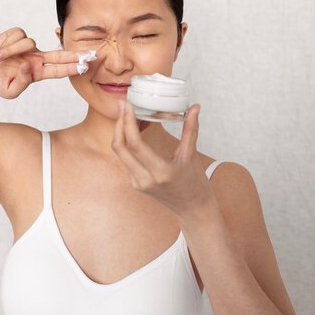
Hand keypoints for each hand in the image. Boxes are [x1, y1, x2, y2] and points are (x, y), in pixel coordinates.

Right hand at [0, 26, 86, 98]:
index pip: (59, 70)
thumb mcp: (10, 91)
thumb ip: (24, 81)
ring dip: (13, 52)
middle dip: (74, 55)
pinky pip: (20, 37)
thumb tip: (30, 65)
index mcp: (37, 73)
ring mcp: (27, 47)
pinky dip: (8, 46)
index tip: (86, 67)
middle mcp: (36, 58)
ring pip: (31, 43)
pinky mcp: (17, 35)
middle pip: (59, 54)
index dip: (72, 68)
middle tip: (90, 54)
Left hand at [111, 100, 210, 217]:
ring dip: (120, 132)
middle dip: (119, 124)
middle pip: (120, 148)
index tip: (128, 106)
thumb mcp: (192, 155)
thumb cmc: (195, 183)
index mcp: (161, 172)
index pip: (135, 145)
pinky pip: (125, 159)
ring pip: (119, 153)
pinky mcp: (135, 184)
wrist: (192, 209)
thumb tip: (195, 108)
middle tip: (122, 105)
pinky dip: (125, 142)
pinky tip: (132, 129)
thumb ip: (191, 129)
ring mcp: (138, 183)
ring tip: (126, 114)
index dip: (128, 123)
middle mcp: (145, 180)